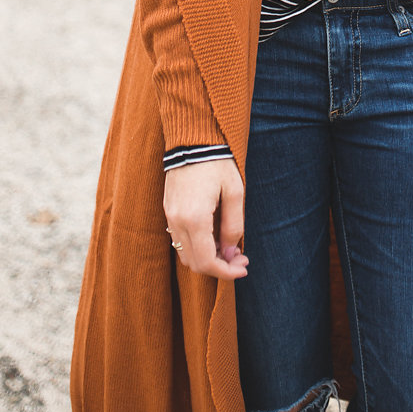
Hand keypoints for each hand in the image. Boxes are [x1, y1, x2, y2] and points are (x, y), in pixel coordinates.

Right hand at [163, 161, 248, 279]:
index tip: (244, 268)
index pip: (207, 262)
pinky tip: (214, 236)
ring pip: (185, 254)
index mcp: (195, 219)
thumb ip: (234, 225)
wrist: (193, 139)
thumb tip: (230, 251)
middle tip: (240, 258)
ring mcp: (170, 216)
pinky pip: (180, 240)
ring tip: (228, 247)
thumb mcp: (235, 192)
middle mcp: (178, 221)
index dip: (227, 272)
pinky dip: (197, 246)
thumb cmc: (218, 162)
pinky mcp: (168, 210)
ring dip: (207, 258)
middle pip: (194, 264)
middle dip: (219, 267)